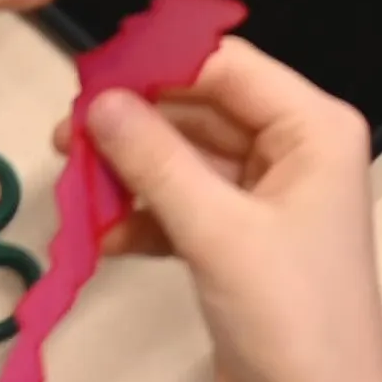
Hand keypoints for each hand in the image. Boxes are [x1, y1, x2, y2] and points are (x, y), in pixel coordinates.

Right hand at [84, 40, 381, 381]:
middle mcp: (294, 150)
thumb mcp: (220, 233)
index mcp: (314, 127)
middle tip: (67, 132)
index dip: (161, 64)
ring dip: (133, 172)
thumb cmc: (292, 317)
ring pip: (188, 161)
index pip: (230, 68)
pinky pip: (184, 208)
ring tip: (70, 179)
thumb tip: (102, 101)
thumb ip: (158, 163)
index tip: (92, 74)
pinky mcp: (239, 244)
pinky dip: (144, 217)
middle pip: (204, 111)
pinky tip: (100, 232)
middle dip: (138, 122)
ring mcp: (266, 199)